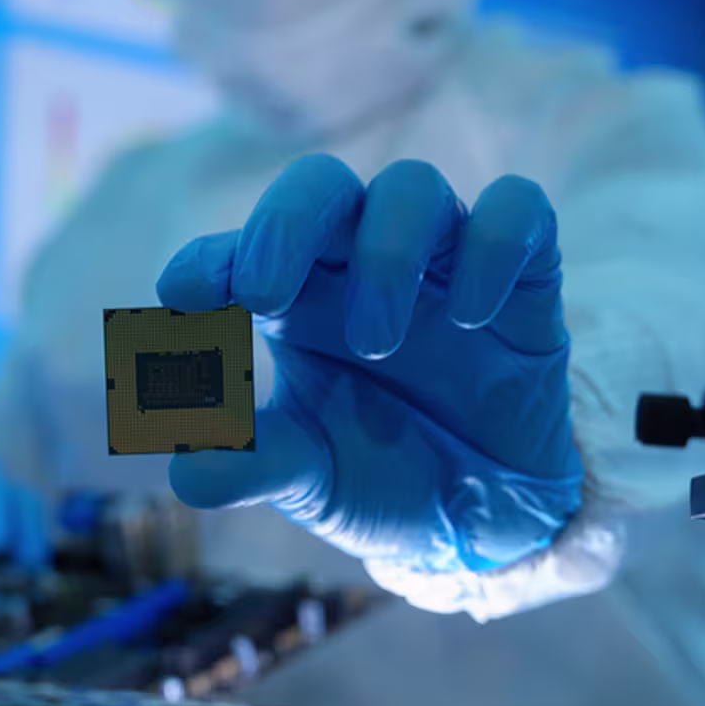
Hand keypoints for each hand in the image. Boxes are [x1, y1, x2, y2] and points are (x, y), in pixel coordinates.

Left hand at [155, 154, 582, 576]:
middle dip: (284, 224)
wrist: (487, 519)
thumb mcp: (311, 481)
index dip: (208, 261)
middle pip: (319, 186)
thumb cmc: (380, 476)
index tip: (181, 297)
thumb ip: (253, 467)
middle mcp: (360, 262)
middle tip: (261, 294)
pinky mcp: (523, 277)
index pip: (240, 251)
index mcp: (295, 299)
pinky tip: (472, 316)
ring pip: (413, 188)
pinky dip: (491, 247)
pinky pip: (517, 211)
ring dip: (384, 256)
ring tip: (376, 343)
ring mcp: (443, 261)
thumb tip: (186, 472)